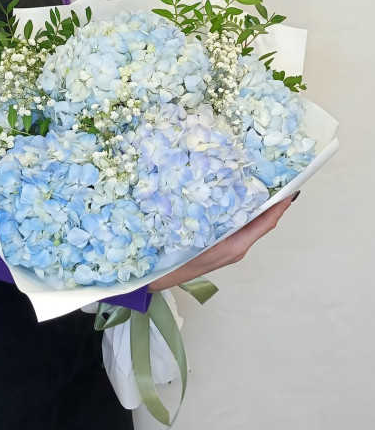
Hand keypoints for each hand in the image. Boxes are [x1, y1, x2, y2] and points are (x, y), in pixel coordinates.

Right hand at [148, 192, 298, 291]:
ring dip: (252, 202)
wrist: (162, 274)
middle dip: (268, 200)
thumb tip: (252, 208)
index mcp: (237, 246)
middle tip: (274, 178)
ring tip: (255, 181)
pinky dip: (235, 207)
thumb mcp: (208, 242)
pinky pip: (231, 220)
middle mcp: (236, 244)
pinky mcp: (215, 238)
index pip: (266, 222)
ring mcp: (226, 242)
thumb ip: (229, 227)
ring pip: (245, 218)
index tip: (290, 188)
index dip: (279, 206)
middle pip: (258, 219)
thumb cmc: (183, 263)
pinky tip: (228, 195)